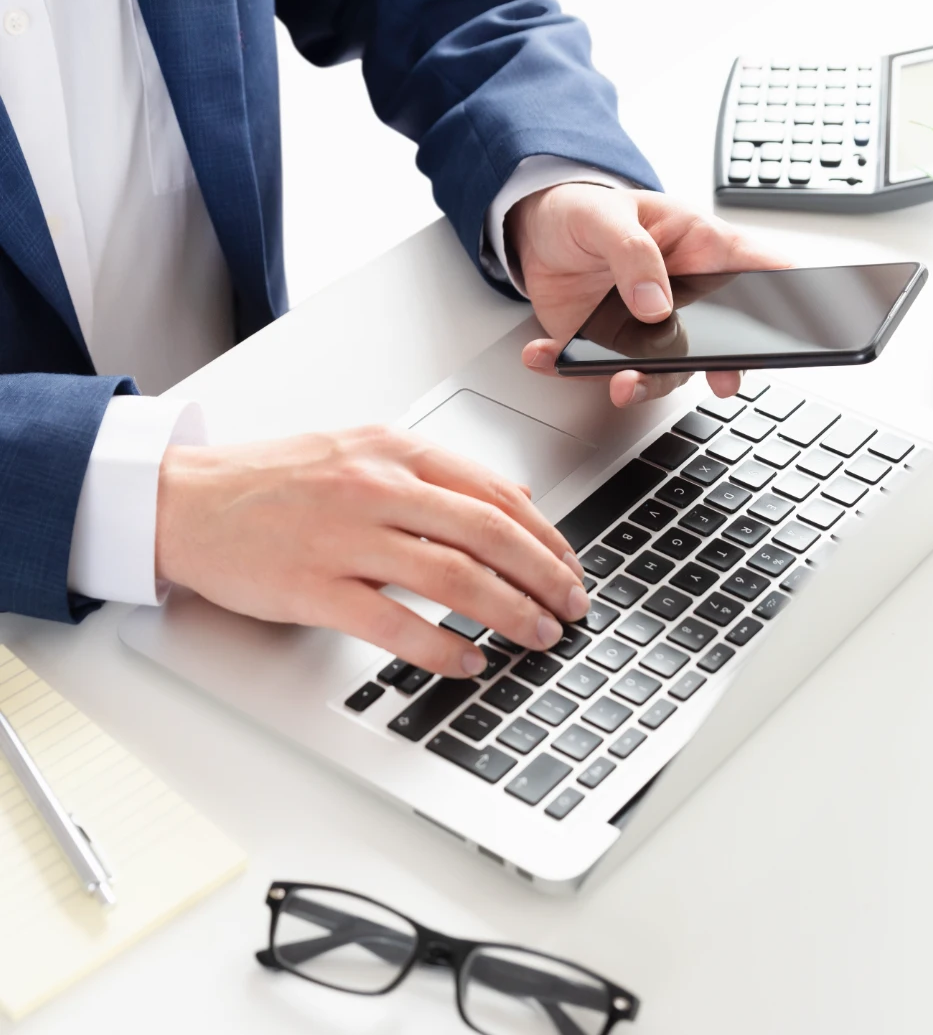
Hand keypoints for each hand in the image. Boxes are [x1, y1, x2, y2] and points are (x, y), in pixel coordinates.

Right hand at [156, 426, 588, 676]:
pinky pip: (396, 624)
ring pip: (454, 577)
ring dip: (510, 613)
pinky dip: (443, 648)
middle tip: (571, 608)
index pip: (496, 494)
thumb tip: (516, 494)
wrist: (183, 500)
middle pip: (489, 535)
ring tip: (537, 636)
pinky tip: (470, 661)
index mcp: (394, 451)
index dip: (547, 537)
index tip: (571, 567)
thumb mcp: (362, 450)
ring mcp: (345, 539)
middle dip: (545, 577)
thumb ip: (438, 473)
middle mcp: (376, 488)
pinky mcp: (313, 588)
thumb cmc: (271, 480)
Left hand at [506, 184, 789, 406]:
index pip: (760, 271)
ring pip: (669, 369)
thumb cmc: (585, 209)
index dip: (791, 298)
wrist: (534, 231)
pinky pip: (599, 368)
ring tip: (621, 384)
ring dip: (644, 383)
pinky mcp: (612, 347)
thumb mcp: (607, 214)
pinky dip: (571, 368)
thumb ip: (633, 253)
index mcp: (701, 249)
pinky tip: (546, 357)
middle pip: (725, 340)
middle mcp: (686, 296)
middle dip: (729, 367)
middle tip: (725, 380)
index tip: (802, 325)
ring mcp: (652, 328)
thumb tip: (655, 302)